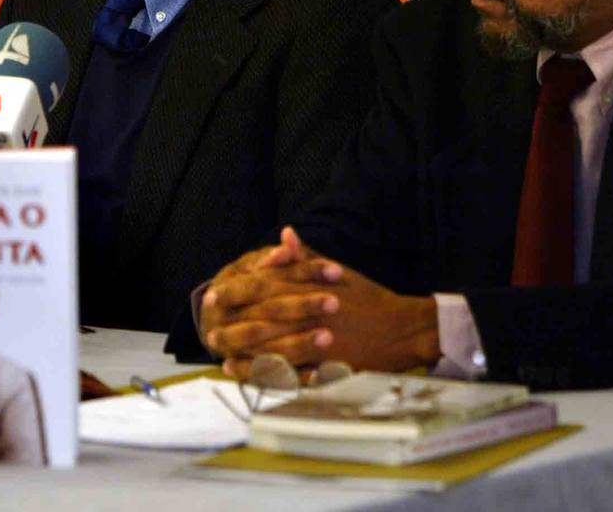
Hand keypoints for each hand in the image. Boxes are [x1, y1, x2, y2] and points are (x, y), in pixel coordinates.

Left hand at [203, 227, 439, 378]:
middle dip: (233, 324)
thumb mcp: (337, 272)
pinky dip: (270, 374)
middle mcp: (309, 313)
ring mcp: (318, 341)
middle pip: (262, 318)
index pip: (263, 286)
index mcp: (309, 288)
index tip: (215, 294)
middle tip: (210, 330)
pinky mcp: (326, 365)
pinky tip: (253, 376)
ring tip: (222, 356)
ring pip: (272, 347)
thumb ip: (305, 258)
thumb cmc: (369, 297)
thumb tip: (284, 236)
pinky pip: (292, 372)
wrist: (402, 328)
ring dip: (244, 353)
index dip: (236, 291)